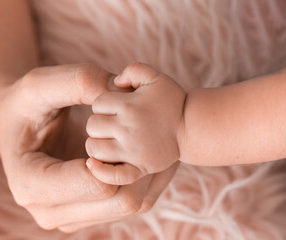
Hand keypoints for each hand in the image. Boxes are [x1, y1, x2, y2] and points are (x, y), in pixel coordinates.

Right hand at [0, 63, 179, 231]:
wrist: (17, 128)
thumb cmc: (24, 106)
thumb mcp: (40, 85)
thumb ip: (78, 82)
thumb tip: (122, 90)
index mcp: (30, 185)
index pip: (96, 183)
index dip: (119, 150)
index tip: (122, 118)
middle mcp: (48, 211)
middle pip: (121, 201)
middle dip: (142, 164)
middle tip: (151, 129)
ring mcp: (70, 216)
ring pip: (130, 204)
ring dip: (149, 173)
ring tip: (151, 138)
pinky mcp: (86, 212)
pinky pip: (129, 202)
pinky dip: (144, 179)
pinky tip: (143, 152)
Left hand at [85, 62, 185, 184]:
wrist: (192, 128)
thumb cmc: (172, 101)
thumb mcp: (155, 77)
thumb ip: (132, 69)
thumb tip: (114, 82)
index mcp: (129, 105)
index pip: (98, 104)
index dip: (103, 106)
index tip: (115, 109)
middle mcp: (128, 127)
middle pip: (92, 126)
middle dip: (99, 124)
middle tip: (112, 126)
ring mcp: (133, 150)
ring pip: (94, 148)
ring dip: (96, 144)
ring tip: (107, 141)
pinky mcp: (140, 168)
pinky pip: (113, 175)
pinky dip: (100, 172)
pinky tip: (93, 164)